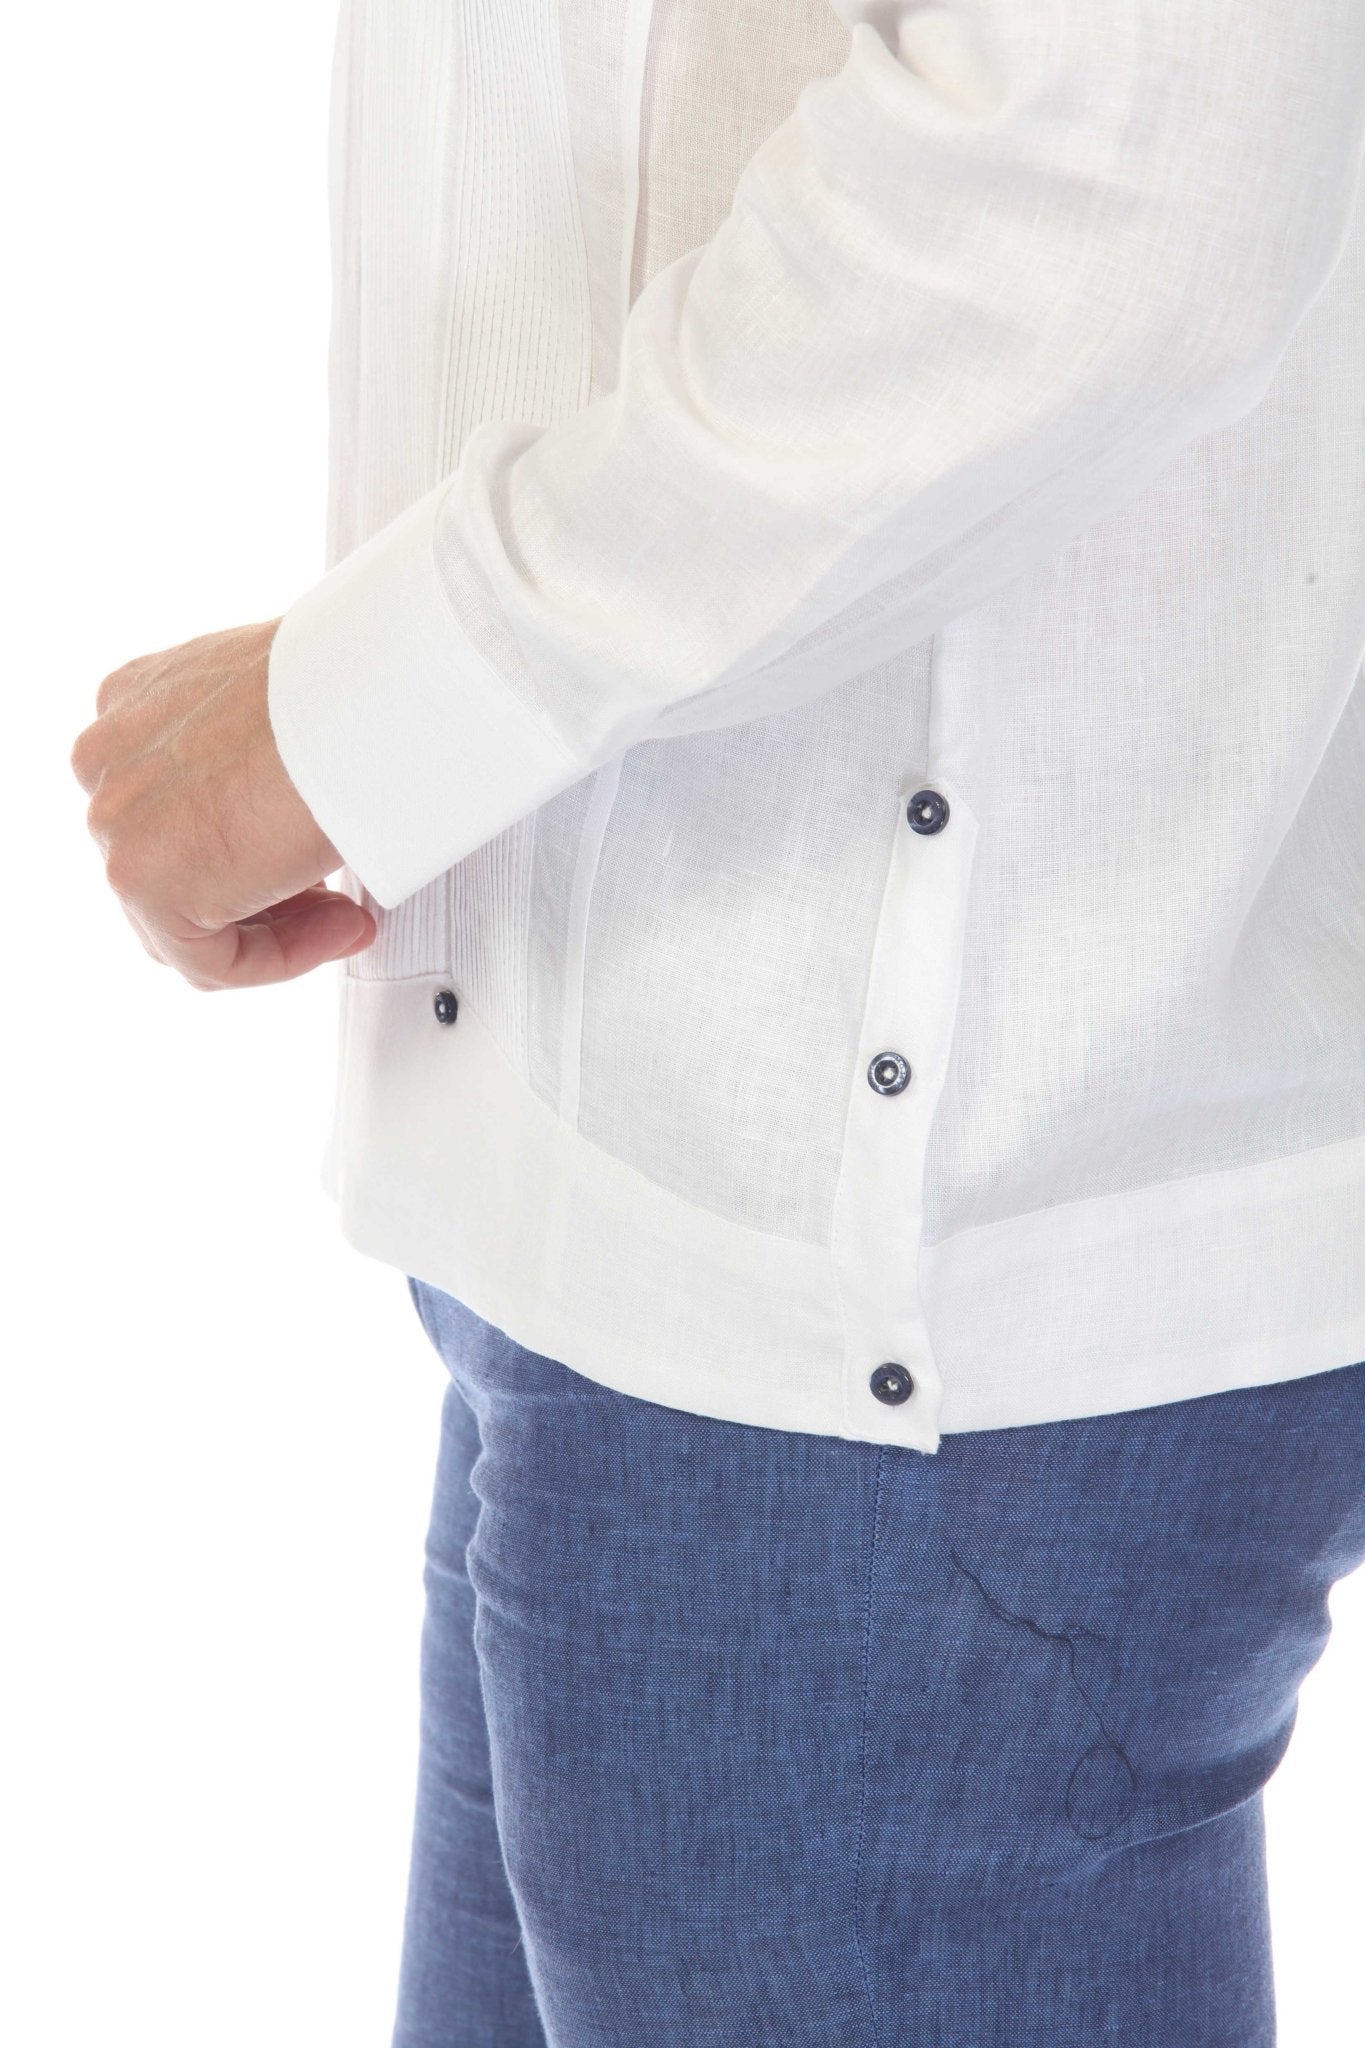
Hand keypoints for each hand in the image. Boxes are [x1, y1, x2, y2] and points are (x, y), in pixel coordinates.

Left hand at [70, 617, 377, 988]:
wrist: (358, 700)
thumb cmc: (343, 688)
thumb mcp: (282, 708)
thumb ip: (254, 759)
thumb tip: (287, 811)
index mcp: (132, 708)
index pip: (171, 811)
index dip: (250, 846)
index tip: (309, 856)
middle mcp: (109, 766)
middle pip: (172, 868)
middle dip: (259, 891)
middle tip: (333, 897)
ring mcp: (118, 825)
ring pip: (185, 922)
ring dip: (276, 927)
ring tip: (347, 917)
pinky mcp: (146, 884)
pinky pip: (210, 960)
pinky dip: (281, 958)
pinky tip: (342, 928)